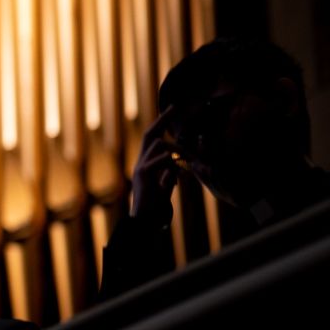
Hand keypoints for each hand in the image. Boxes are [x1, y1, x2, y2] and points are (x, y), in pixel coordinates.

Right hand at [130, 105, 182, 220]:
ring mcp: (140, 168)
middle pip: (149, 134)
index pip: (151, 139)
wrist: (142, 222)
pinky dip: (169, 160)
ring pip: (159, 146)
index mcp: (144, 164)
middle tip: (175, 108)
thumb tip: (175, 170)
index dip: (160, 123)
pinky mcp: (143, 175)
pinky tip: (177, 168)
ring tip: (189, 160)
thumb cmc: (154, 208)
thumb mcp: (164, 187)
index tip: (172, 110)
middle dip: (162, 120)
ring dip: (176, 150)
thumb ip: (168, 176)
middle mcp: (140, 162)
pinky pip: (159, 161)